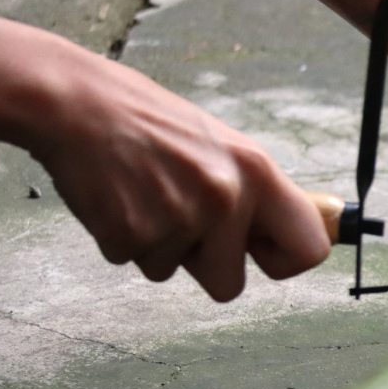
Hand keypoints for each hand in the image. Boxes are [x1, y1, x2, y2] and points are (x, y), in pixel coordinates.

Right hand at [31, 56, 330, 300]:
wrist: (77, 103)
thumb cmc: (150, 123)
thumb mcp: (222, 146)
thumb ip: (253, 193)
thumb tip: (278, 238)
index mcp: (257, 172)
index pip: (310, 248)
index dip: (285, 261)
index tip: (263, 255)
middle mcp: (226, 197)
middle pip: (230, 285)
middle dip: (205, 266)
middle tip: (182, 221)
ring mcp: (179, 219)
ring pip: (171, 272)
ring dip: (156, 246)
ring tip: (144, 193)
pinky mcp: (131, 234)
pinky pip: (131, 261)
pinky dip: (121, 237)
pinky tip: (117, 196)